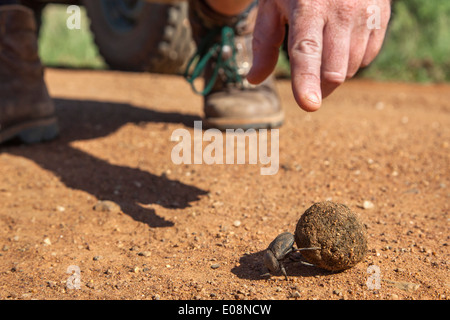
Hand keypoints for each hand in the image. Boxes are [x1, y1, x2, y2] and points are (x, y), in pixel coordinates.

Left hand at [247, 0, 390, 110]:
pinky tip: (341, 44)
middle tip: (308, 84)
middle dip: (319, 87)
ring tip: (323, 55)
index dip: (306, 81)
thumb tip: (253, 79)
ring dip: (334, 74)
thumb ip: (263, 44)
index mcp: (307, 7)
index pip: (306, 52)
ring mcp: (365, 12)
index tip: (309, 105)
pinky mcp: (381, 15)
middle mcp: (340, 10)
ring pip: (351, 68)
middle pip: (333, 71)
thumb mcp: (273, 6)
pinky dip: (352, 61)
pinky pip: (367, 57)